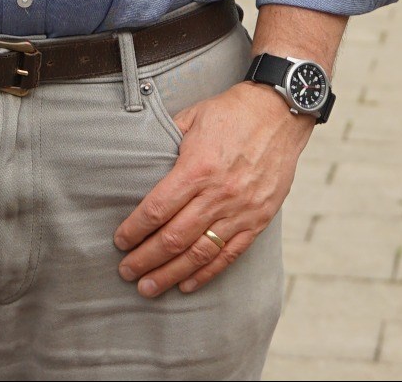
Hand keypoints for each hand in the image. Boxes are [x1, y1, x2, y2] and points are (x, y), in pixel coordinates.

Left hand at [114, 82, 311, 296]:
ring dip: (170, 275)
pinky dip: (206, 274)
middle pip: (173, 238)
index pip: (157, 209)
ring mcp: (240, 210)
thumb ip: (168, 141)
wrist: (281, 112)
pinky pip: (229, 254)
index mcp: (198, 167)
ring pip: (198, 254)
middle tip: (126, 271)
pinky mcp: (258, 219)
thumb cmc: (234, 112)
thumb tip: (142, 160)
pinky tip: (186, 284)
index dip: (135, 230)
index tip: (120, 241)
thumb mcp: (194, 116)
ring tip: (148, 288)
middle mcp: (218, 193)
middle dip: (145, 259)